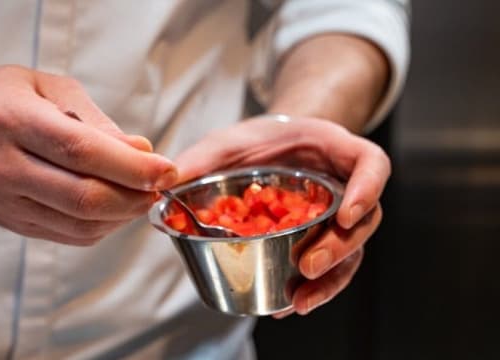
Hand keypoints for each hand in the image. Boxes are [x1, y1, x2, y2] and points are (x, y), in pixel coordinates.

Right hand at [0, 65, 176, 244]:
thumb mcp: (48, 88)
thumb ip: (95, 121)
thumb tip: (141, 151)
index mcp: (9, 119)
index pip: (82, 152)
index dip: (132, 166)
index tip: (165, 169)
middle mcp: (0, 164)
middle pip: (83, 197)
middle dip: (134, 196)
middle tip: (159, 185)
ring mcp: (1, 200)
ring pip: (79, 223)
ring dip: (123, 215)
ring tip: (141, 194)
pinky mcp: (9, 222)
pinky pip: (67, 235)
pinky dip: (101, 226)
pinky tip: (115, 208)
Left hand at [174, 115, 390, 315]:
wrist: (268, 148)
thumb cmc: (257, 140)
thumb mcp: (227, 142)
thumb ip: (201, 159)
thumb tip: (163, 187)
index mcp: (335, 151)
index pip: (371, 164)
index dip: (368, 189)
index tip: (347, 213)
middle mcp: (345, 185)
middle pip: (363, 221)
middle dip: (339, 248)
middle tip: (308, 266)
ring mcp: (337, 216)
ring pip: (351, 253)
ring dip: (329, 281)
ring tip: (298, 301)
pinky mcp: (322, 239)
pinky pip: (327, 267)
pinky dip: (311, 288)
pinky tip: (285, 304)